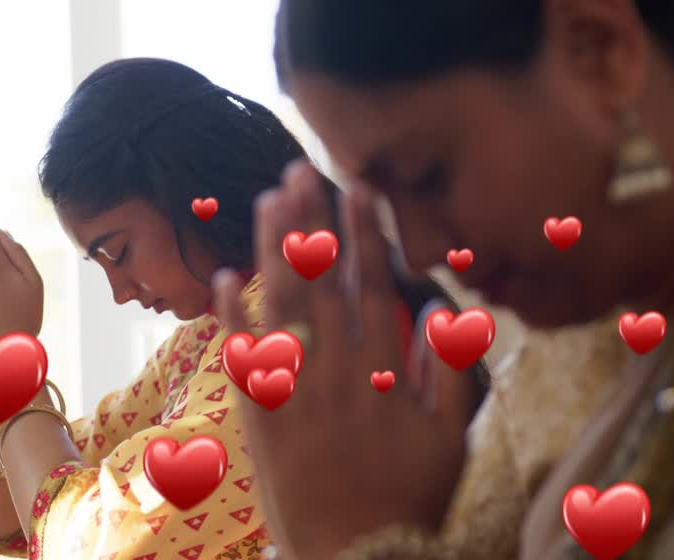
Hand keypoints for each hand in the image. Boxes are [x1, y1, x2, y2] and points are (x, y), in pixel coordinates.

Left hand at [214, 161, 467, 559]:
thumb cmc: (410, 503)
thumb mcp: (451, 441)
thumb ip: (447, 373)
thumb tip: (441, 307)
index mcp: (384, 375)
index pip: (372, 287)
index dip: (363, 234)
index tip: (357, 188)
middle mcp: (335, 375)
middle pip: (320, 285)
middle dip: (310, 224)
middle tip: (300, 171)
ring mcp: (293, 396)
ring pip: (281, 309)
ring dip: (272, 251)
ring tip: (266, 201)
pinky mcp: (259, 420)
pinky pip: (242, 361)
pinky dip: (232, 320)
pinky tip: (223, 277)